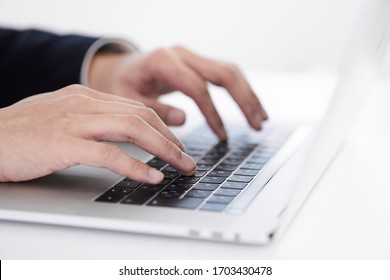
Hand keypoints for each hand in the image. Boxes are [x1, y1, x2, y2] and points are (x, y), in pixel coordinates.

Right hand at [0, 85, 195, 182]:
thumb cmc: (21, 132)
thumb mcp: (61, 117)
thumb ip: (90, 120)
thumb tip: (118, 133)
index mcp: (85, 96)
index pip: (136, 106)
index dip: (162, 125)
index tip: (176, 142)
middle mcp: (84, 103)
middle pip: (142, 115)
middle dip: (171, 138)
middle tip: (187, 157)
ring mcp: (74, 121)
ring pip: (133, 129)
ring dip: (164, 149)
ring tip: (182, 166)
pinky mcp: (64, 143)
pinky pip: (109, 154)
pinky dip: (135, 166)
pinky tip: (152, 176)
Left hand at [88, 46, 267, 139]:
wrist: (120, 69)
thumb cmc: (121, 85)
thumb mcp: (127, 100)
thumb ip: (154, 109)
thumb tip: (184, 119)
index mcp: (163, 61)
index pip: (197, 87)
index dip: (213, 113)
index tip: (222, 136)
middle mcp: (181, 54)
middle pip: (223, 72)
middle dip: (244, 100)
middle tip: (257, 125)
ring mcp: (191, 57)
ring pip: (229, 71)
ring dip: (248, 95)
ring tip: (261, 119)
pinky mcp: (196, 63)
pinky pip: (224, 74)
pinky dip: (240, 91)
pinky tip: (250, 107)